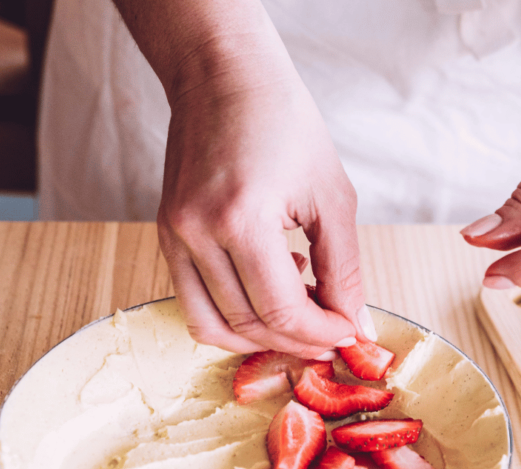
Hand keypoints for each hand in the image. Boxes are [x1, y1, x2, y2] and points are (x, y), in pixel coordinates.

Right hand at [157, 42, 371, 357]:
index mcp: (242, 218)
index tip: (346, 331)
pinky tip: (265, 290)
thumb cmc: (283, 122)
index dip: (320, 333)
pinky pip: (194, 306)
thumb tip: (353, 325)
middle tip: (328, 330)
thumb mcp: (332, 196)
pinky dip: (232, 318)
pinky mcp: (166, 238)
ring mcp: (174, 238)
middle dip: (297, 340)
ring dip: (261, 338)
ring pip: (213, 329)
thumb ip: (344, 269)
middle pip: (248, 326)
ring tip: (296, 314)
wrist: (222, 76)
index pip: (281, 311)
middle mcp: (197, 233)